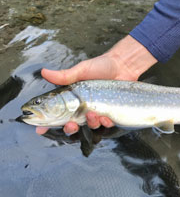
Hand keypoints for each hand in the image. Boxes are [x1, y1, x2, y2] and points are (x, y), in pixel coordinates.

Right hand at [36, 35, 156, 134]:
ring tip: (93, 114)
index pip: (56, 114)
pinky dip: (105, 124)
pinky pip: (106, 125)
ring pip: (90, 127)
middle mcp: (83, 108)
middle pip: (72, 126)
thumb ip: (64, 75)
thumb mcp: (81, 70)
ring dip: (90, 124)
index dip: (47, 124)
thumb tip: (44, 72)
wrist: (122, 66)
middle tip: (71, 125)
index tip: (40, 130)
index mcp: (72, 100)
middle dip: (69, 129)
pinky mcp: (110, 114)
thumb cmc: (101, 67)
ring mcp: (97, 112)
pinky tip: (105, 117)